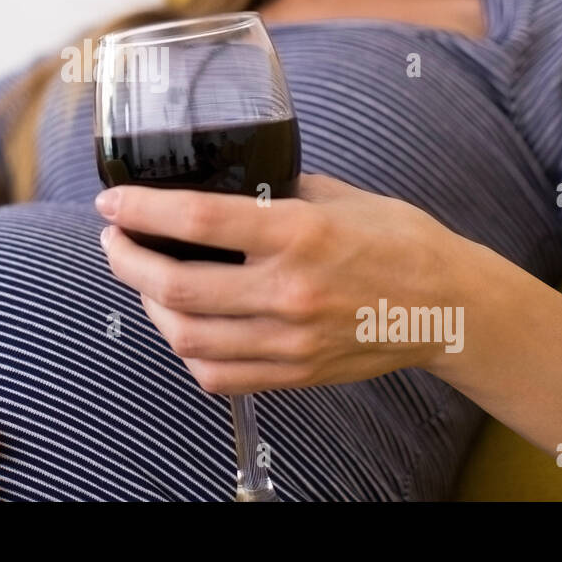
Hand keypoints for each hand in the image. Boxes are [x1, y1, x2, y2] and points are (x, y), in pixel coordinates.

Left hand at [95, 173, 463, 394]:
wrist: (450, 305)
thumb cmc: (397, 240)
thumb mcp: (336, 194)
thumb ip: (274, 191)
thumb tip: (219, 184)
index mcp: (299, 233)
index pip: (197, 221)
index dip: (141, 210)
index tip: (111, 201)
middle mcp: (290, 290)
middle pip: (175, 287)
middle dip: (126, 260)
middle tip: (115, 239)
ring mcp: (291, 339)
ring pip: (187, 337)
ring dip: (148, 307)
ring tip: (142, 280)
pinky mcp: (295, 373)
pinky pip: (217, 376)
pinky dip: (187, 351)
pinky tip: (183, 325)